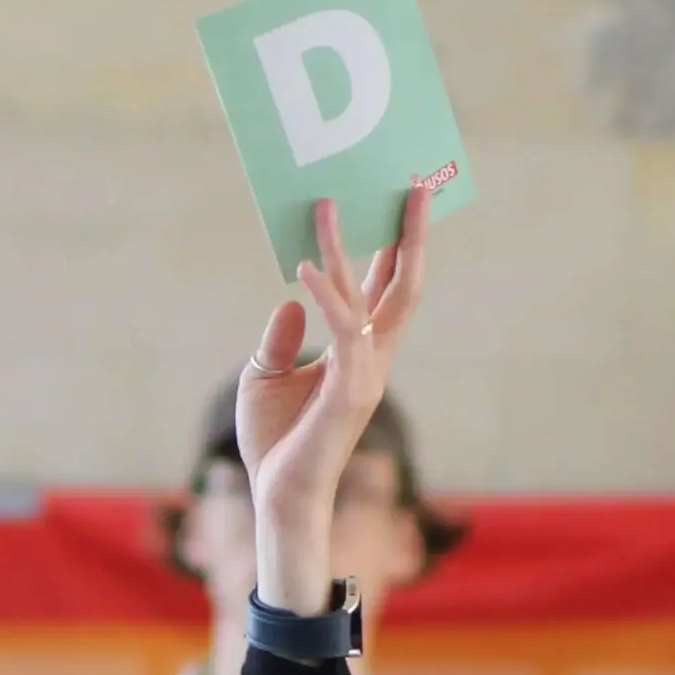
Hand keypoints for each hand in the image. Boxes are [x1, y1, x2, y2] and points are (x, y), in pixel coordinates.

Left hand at [239, 186, 430, 611]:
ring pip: (370, 295)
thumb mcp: (265, 377)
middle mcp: (372, 356)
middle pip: (401, 282)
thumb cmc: (274, 441)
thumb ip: (280, 337)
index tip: (395, 200)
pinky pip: (342, 327)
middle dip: (407, 233)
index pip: (385, 290)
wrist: (278, 494)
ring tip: (331, 202)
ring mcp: (366, 370)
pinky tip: (304, 264)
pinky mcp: (350, 387)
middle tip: (409, 180)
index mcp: (359, 352)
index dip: (394, 246)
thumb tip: (291, 295)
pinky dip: (326, 292)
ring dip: (350, 245)